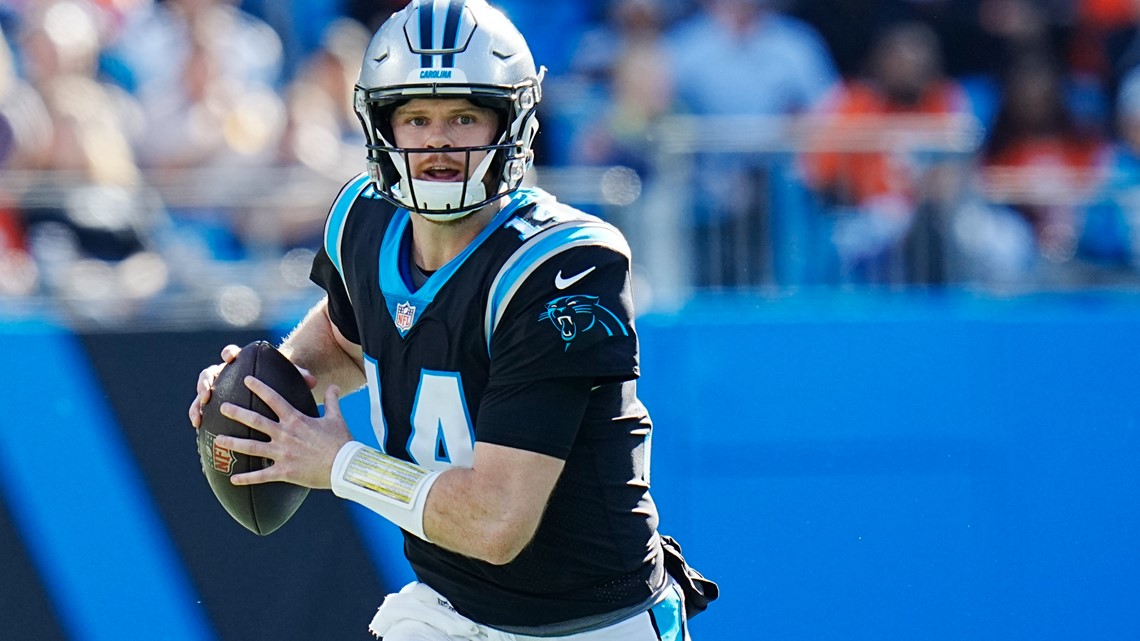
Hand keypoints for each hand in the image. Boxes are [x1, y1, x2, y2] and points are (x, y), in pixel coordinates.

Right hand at [188, 344, 316, 427]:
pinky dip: (198, 414)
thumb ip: (299, 377)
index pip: (232, 353)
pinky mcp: (214, 403)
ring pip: (202, 391)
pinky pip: (202, 408)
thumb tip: (312, 381)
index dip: (229, 353)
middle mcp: (226, 374)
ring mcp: (218, 389)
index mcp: (242, 364)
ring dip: (197, 401)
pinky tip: (198, 425)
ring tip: (198, 415)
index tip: (230, 358)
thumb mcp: (289, 380)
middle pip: (211, 372)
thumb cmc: (280, 382)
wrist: (271, 394)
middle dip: (205, 381)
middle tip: (207, 392)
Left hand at [214, 380, 351, 489]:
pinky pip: (261, 476)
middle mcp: (285, 435)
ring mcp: (282, 454)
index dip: (260, 388)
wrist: (344, 466)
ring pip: (252, 447)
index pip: (274, 399)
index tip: (247, 380)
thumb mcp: (337, 418)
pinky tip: (233, 479)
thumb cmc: (341, 441)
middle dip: (237, 413)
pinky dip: (246, 478)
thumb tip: (333, 385)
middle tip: (222, 407)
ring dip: (233, 443)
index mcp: (296, 420)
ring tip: (218, 440)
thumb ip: (332, 400)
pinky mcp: (284, 472)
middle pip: (256, 421)